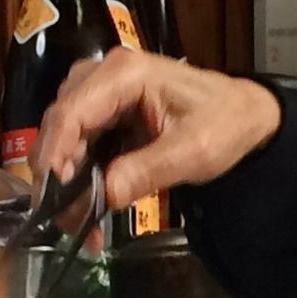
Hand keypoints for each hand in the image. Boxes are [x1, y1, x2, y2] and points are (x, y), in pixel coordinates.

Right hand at [36, 49, 281, 205]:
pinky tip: (88, 209)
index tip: (51, 196)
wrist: (245, 116)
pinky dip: (78, 176)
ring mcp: (101, 92)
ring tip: (79, 223)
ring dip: (65, 180)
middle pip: (59, 123)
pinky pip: (78, 143)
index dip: (55, 154)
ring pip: (63, 136)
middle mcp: (104, 75)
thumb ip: (147, 171)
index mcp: (126, 74)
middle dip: (56, 174)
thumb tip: (103, 197)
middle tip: (66, 221)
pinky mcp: (103, 112)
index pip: (72, 112)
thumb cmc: (225, 124)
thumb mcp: (194, 151)